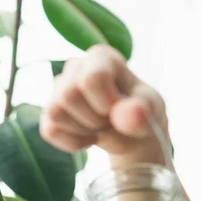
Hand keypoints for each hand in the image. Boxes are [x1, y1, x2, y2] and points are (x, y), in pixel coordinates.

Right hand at [40, 44, 168, 164]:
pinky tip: (91, 138)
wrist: (132, 134)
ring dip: (85, 129)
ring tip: (103, 126)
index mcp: (103, 57)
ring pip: (55, 112)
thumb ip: (143, 111)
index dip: (106, 103)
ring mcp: (59, 88)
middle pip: (68, 95)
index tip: (121, 109)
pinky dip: (74, 143)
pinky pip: (50, 131)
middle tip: (113, 120)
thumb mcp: (152, 111)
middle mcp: (76, 66)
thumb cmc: (142, 113)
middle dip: (95, 118)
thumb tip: (129, 114)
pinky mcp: (49, 112)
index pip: (91, 78)